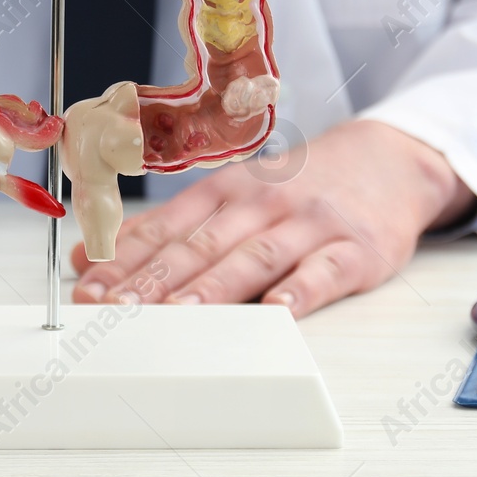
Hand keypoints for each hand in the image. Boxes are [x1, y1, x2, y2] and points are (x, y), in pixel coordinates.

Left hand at [70, 120, 474, 317]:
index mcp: (225, 190)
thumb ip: (164, 229)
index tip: (89, 289)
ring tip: (180, 316)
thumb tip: (90, 255)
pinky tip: (279, 310)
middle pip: (202, 245)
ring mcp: (309, 224)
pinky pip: (325, 270)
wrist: (388, 160)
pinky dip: (301, 289)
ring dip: (215, 287)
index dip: (125, 261)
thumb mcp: (231, 194)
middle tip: (118, 310)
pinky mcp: (355, 249)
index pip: (166, 228)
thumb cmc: (299, 187)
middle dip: (156, 280)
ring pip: (255, 256)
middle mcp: (261, 203)